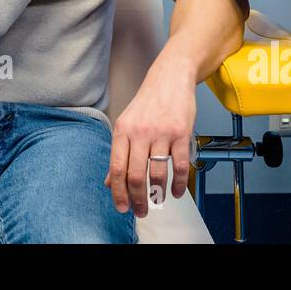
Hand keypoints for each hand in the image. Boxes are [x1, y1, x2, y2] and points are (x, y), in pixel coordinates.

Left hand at [105, 63, 196, 215]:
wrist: (170, 78)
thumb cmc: (148, 103)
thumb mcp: (126, 124)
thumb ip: (119, 153)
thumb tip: (109, 182)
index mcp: (122, 131)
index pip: (116, 168)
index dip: (118, 192)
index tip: (122, 207)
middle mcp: (140, 132)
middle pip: (136, 175)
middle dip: (138, 199)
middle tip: (141, 211)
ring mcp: (161, 133)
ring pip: (158, 173)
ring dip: (158, 194)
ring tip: (158, 201)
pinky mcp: (181, 133)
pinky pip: (180, 165)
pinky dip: (179, 184)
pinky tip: (176, 192)